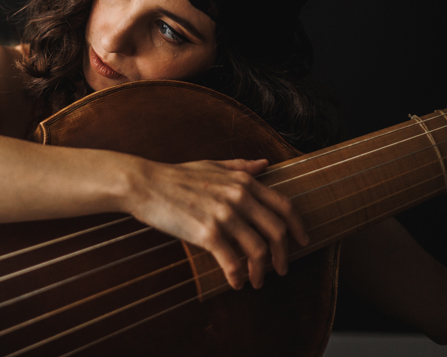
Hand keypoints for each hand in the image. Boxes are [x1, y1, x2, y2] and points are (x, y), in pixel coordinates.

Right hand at [125, 158, 308, 289]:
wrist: (144, 184)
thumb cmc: (175, 176)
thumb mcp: (211, 165)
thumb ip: (240, 166)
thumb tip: (265, 164)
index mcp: (242, 181)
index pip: (284, 206)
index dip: (297, 227)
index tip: (302, 242)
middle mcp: (238, 197)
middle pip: (277, 232)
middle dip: (283, 255)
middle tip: (281, 269)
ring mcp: (223, 215)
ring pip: (257, 251)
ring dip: (261, 272)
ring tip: (257, 281)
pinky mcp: (206, 233)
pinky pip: (232, 261)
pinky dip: (238, 277)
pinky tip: (235, 283)